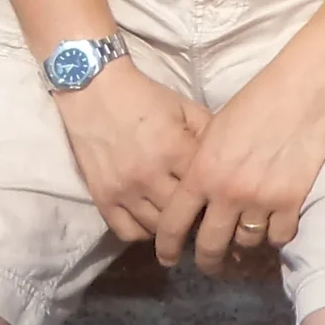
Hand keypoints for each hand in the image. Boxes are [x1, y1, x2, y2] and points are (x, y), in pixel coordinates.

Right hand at [52, 62, 211, 242]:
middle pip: (183, 215)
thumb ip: (209, 135)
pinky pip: (127, 231)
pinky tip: (153, 222)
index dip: (217, 197)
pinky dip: (143, 232)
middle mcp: (149, 175)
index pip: (206, 189)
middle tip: (205, 216)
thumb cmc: (146, 98)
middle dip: (197, 217)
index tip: (224, 201)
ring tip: (181, 222)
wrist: (94, 92)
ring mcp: (123, 190)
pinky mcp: (102, 198)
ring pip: (157, 229)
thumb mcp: (186, 108)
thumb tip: (229, 162)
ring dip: (172, 228)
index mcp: (175, 150)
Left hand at [152, 56, 324, 275]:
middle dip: (207, 261)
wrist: (301, 91)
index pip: (173, 224)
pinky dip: (276, 235)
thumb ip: (201, 166)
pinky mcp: (291, 200)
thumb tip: (195, 197)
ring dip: (244, 244)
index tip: (167, 258)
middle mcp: (227, 192)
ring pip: (246, 243)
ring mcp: (260, 199)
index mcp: (201, 172)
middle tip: (209, 264)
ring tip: (245, 240)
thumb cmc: (255, 102)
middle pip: (209, 245)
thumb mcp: (213, 132)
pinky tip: (274, 227)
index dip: (166, 247)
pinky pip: (279, 236)